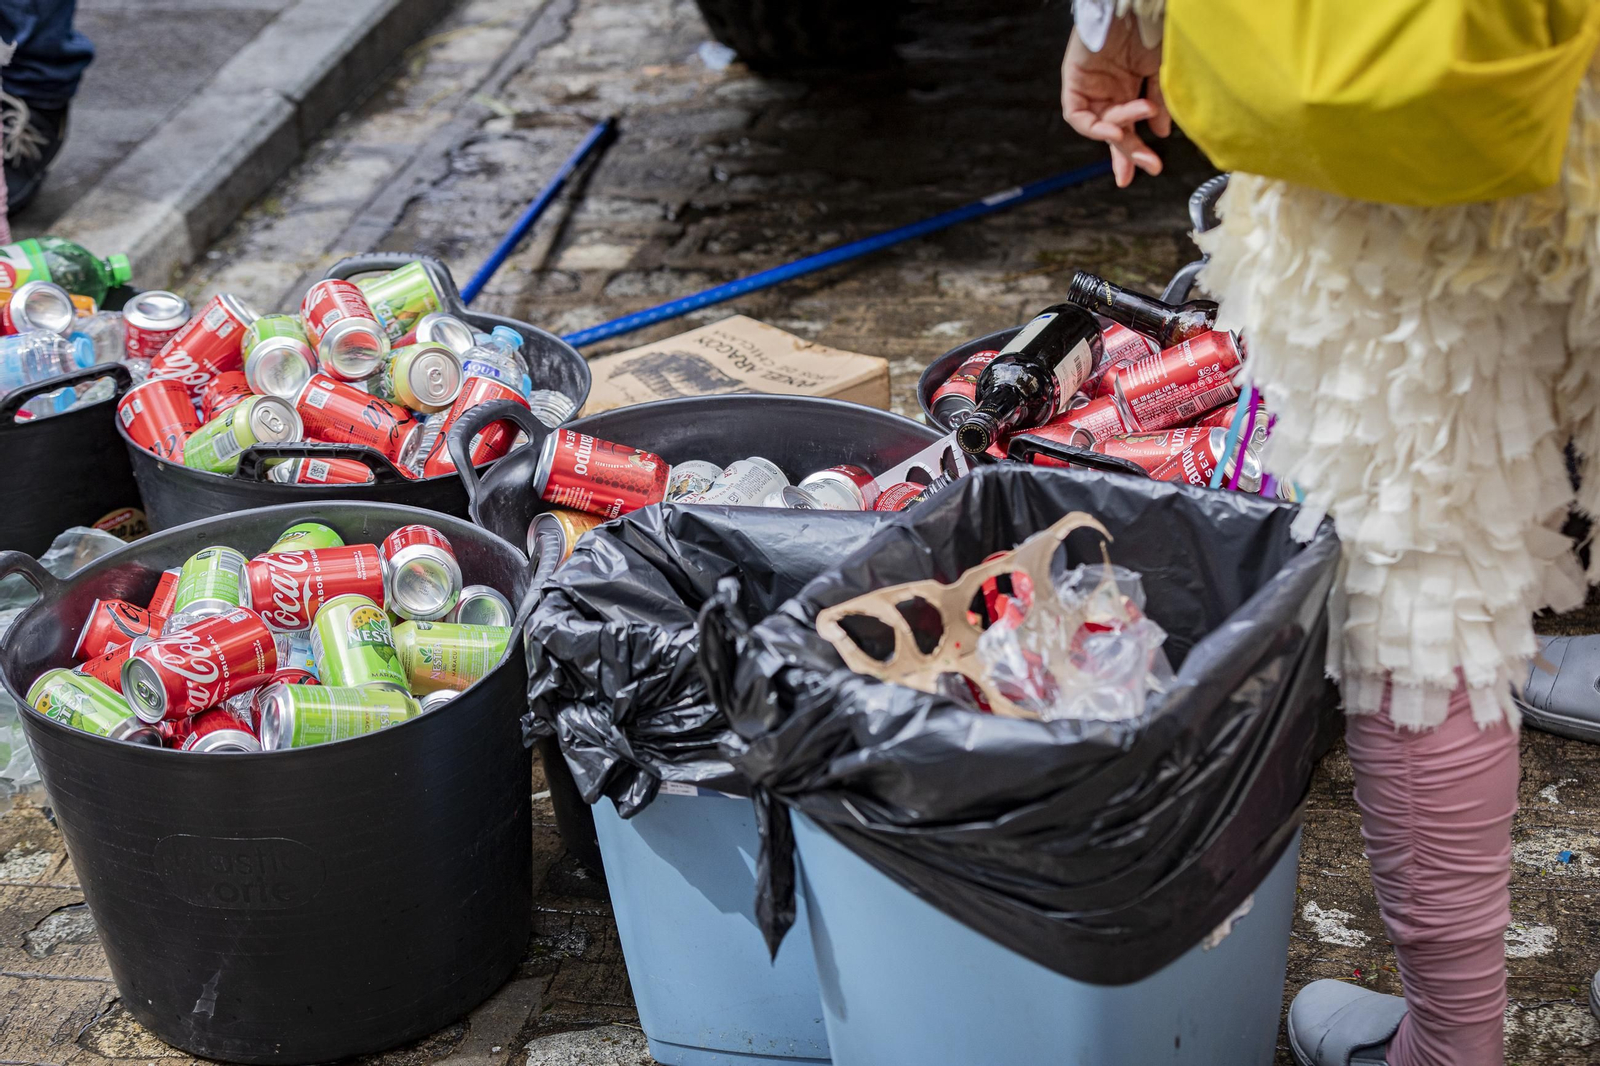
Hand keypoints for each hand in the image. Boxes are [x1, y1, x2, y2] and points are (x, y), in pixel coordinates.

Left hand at [1061, 22, 1168, 187]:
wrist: (1133, 6)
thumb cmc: (1149, 29)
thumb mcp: (1161, 69)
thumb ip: (1158, 101)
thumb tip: (1160, 133)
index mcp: (1128, 89)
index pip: (1129, 128)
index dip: (1135, 152)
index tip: (1149, 169)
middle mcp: (1108, 91)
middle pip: (1114, 132)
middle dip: (1129, 151)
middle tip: (1148, 165)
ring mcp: (1091, 87)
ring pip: (1100, 124)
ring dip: (1121, 128)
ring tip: (1142, 114)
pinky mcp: (1073, 80)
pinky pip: (1077, 115)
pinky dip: (1094, 127)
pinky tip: (1113, 130)